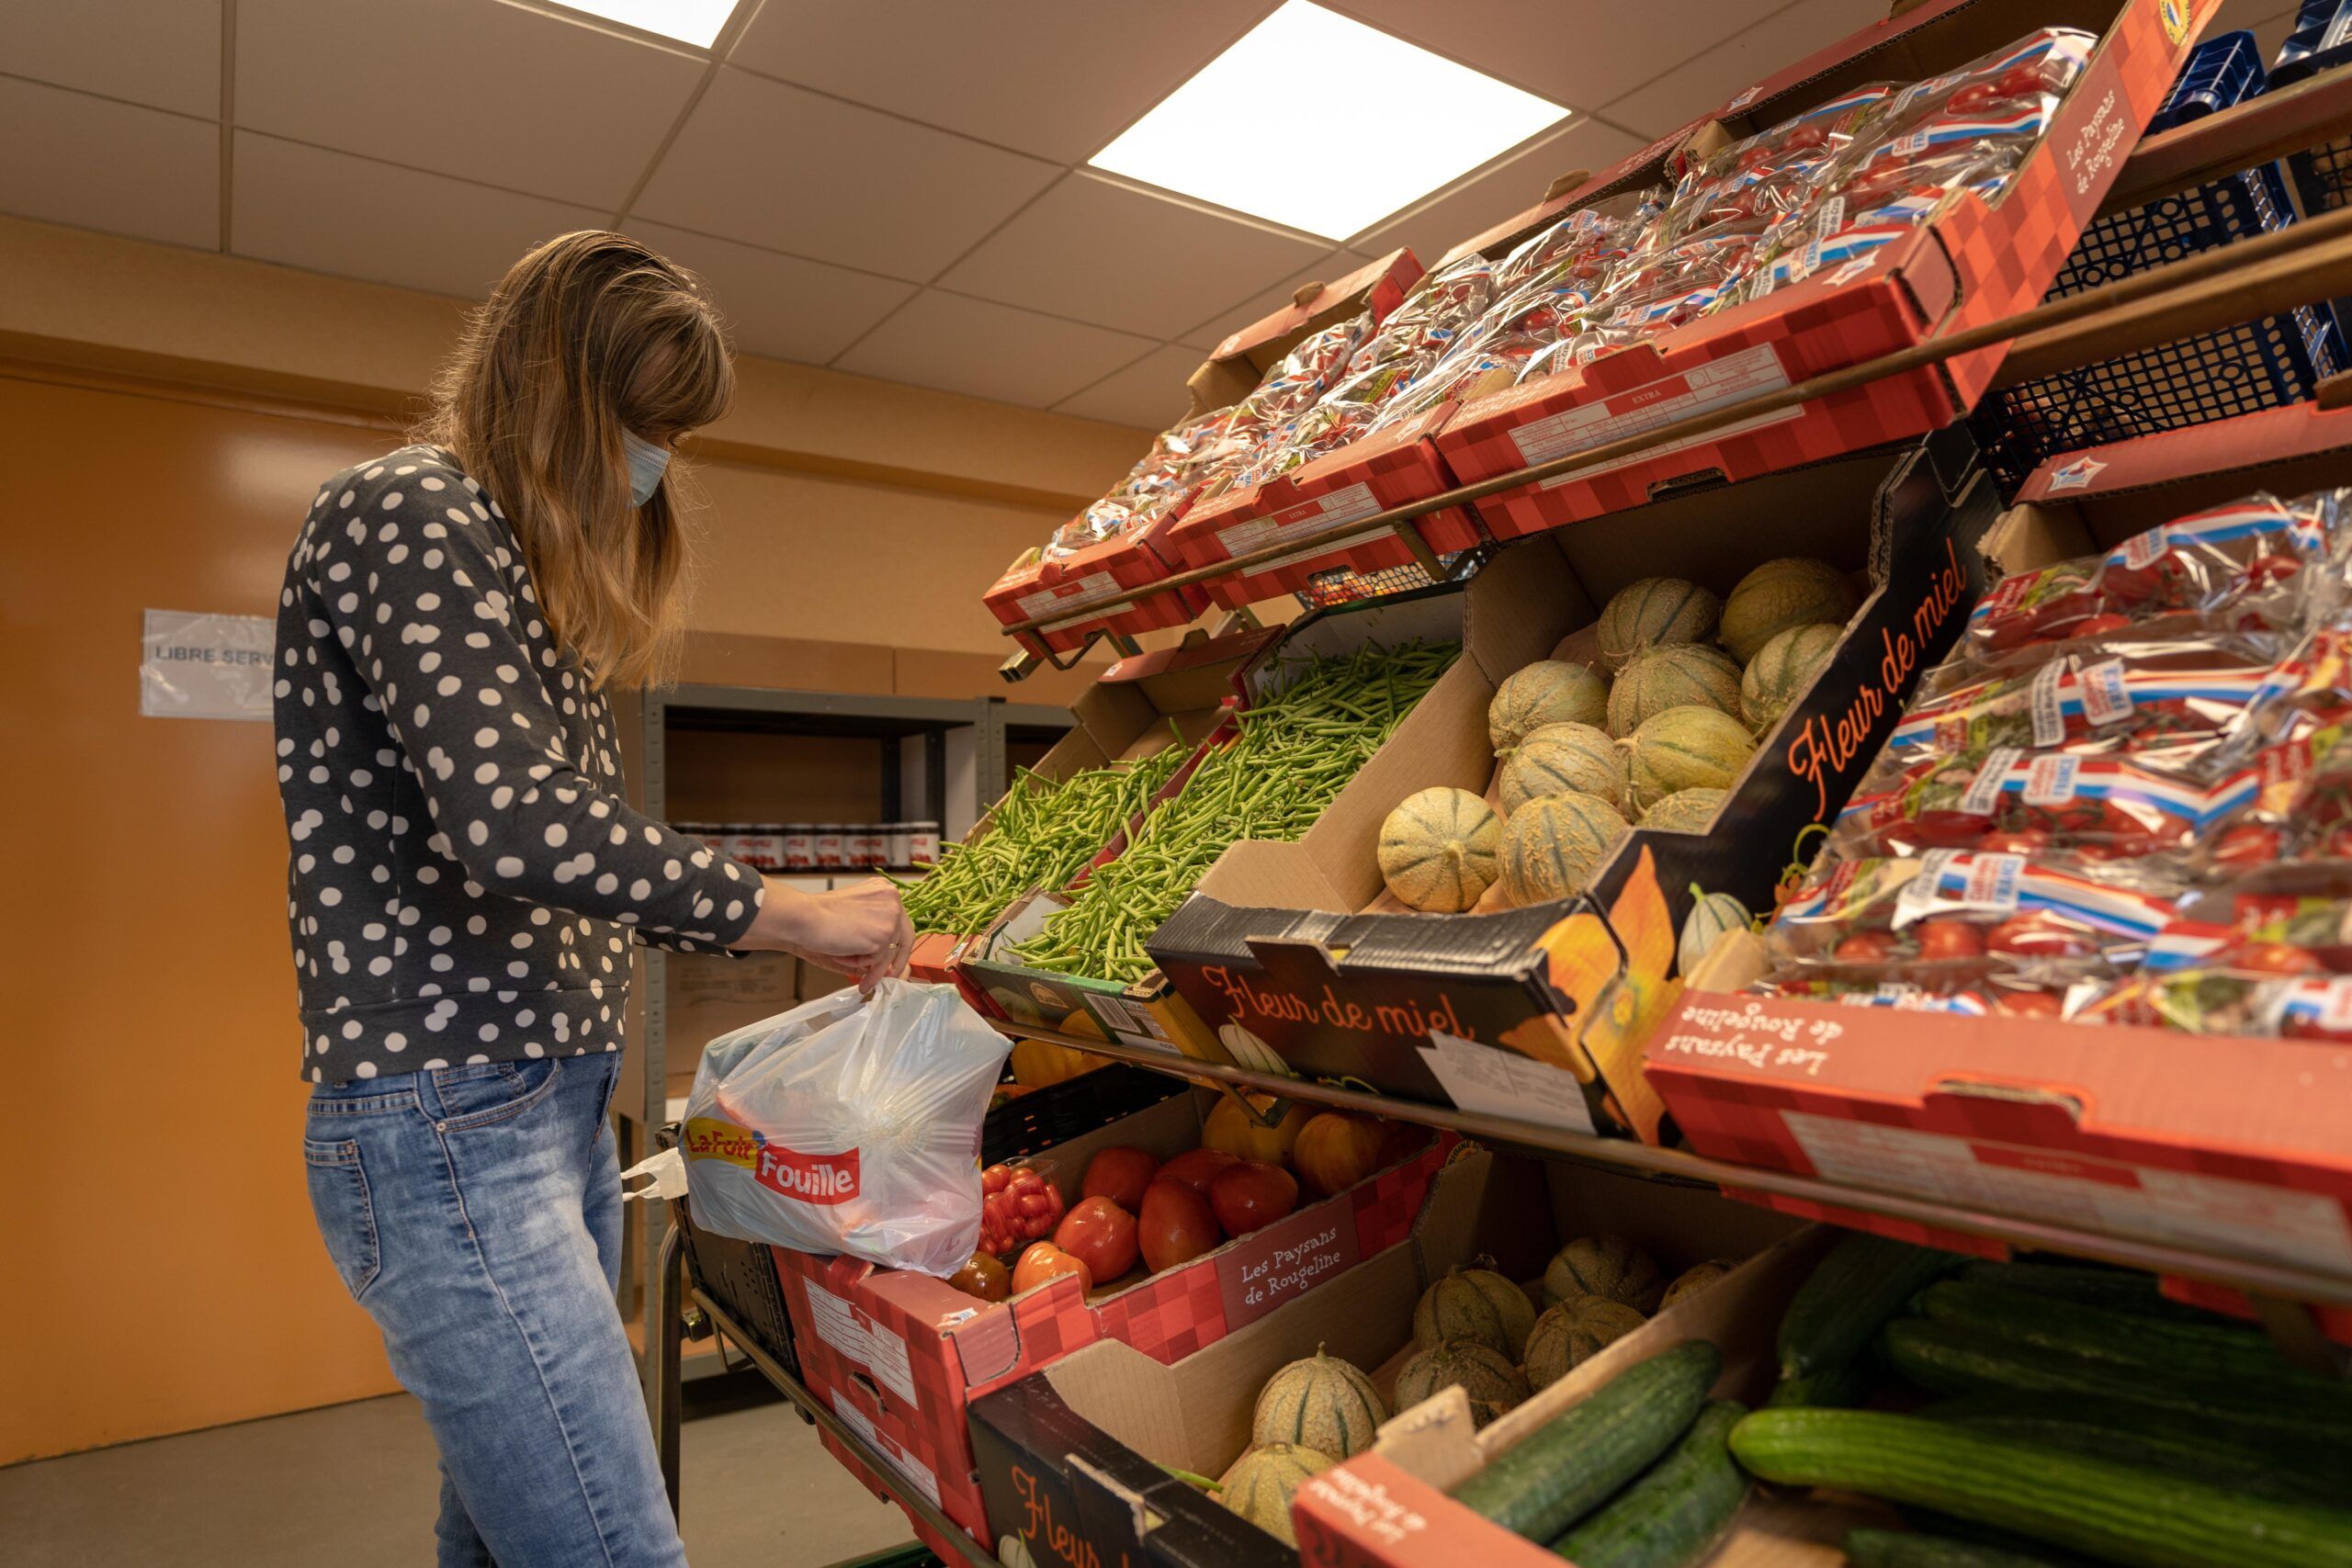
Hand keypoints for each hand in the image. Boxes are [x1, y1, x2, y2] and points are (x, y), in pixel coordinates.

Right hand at [738, 877, 912, 996]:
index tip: (890, 961)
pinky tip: (839, 955)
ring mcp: (890, 917)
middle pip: (904, 938)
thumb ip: (874, 938)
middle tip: (885, 978)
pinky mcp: (882, 935)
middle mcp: (892, 899)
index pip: (901, 922)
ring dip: (867, 966)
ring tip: (845, 965)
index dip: (896, 945)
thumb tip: (890, 969)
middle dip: (893, 963)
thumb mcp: (854, 923)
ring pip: (888, 953)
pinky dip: (857, 964)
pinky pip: (876, 961)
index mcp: (884, 891)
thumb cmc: (819, 918)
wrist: (802, 917)